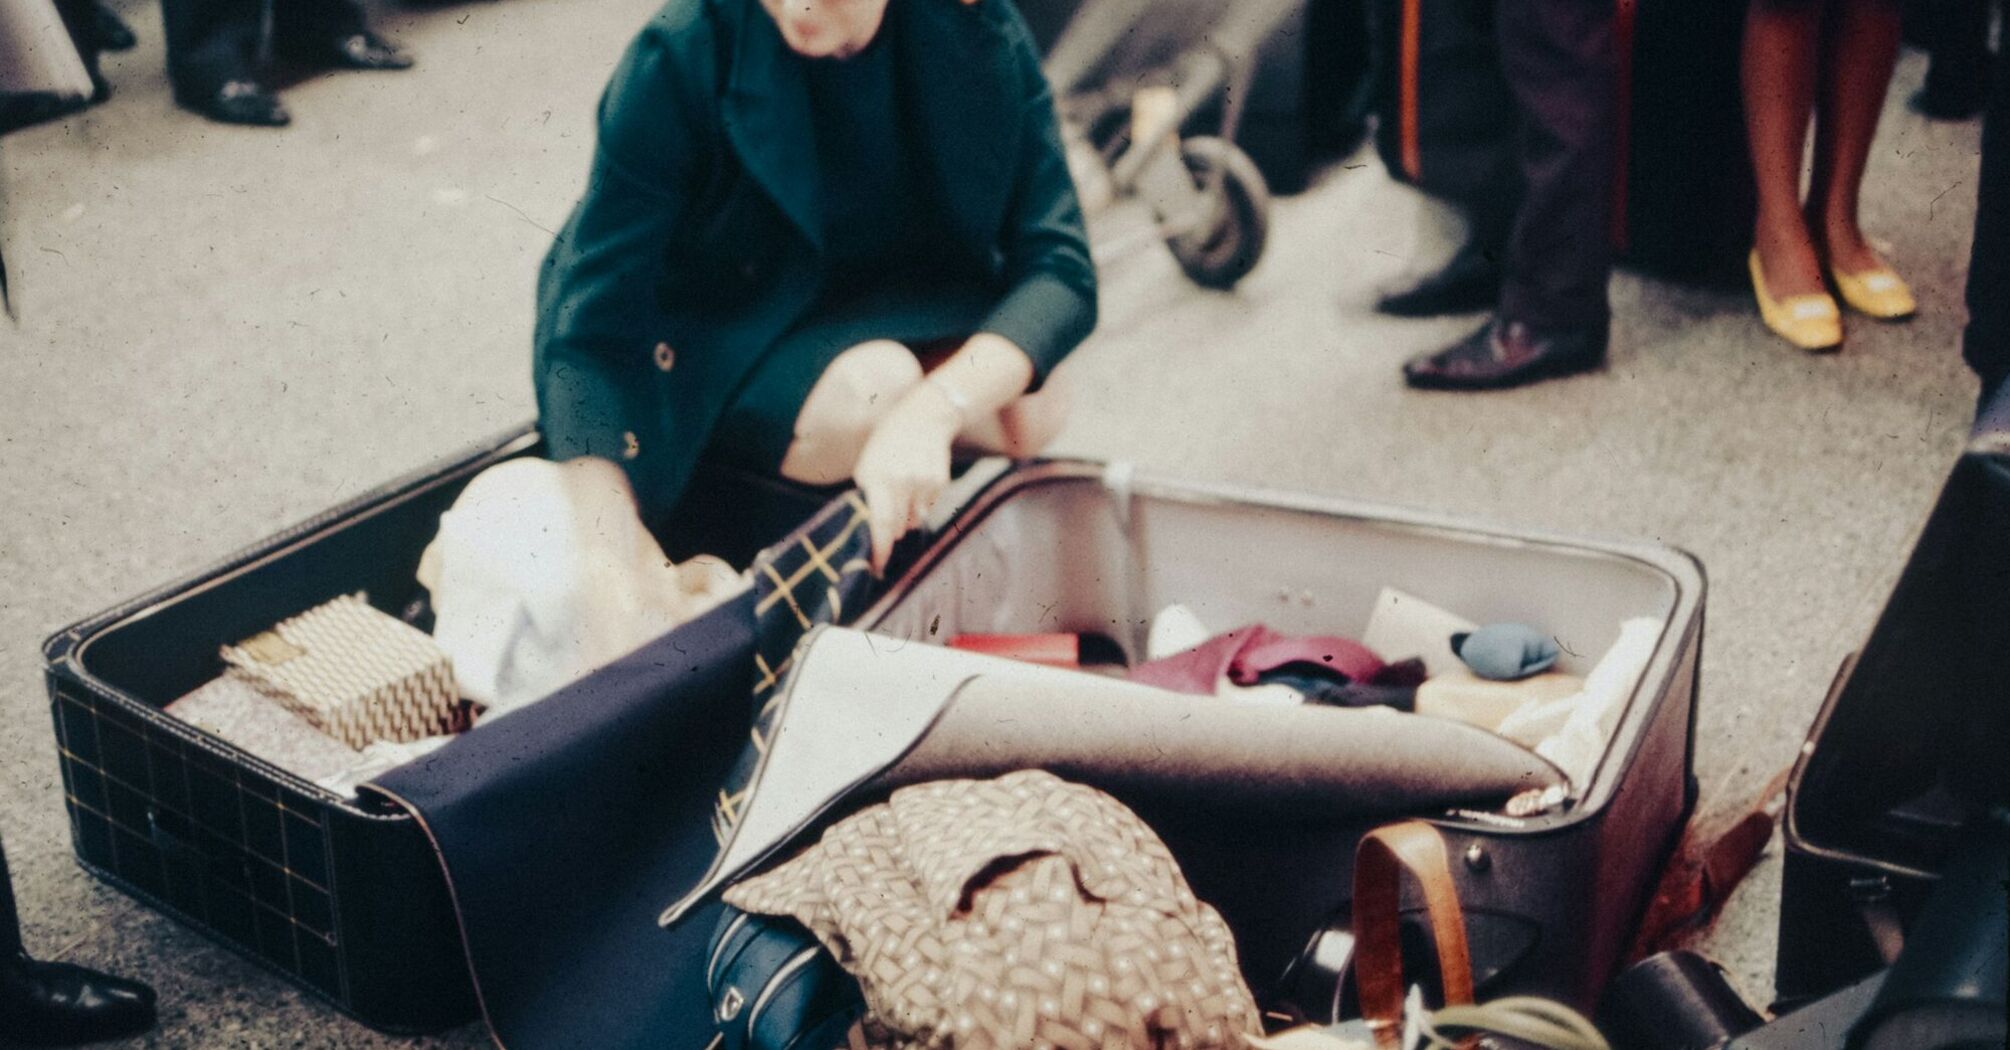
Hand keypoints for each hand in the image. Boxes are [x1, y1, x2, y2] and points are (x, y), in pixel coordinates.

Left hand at [853, 381, 961, 571]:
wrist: (923, 417)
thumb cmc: (887, 443)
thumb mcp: (867, 464)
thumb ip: (867, 496)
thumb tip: (875, 531)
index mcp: (879, 478)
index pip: (879, 524)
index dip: (879, 549)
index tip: (877, 567)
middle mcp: (903, 483)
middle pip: (897, 526)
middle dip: (890, 530)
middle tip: (887, 522)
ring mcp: (924, 484)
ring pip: (914, 519)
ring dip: (906, 514)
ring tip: (903, 489)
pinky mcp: (940, 483)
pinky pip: (928, 507)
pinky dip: (920, 502)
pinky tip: (917, 481)